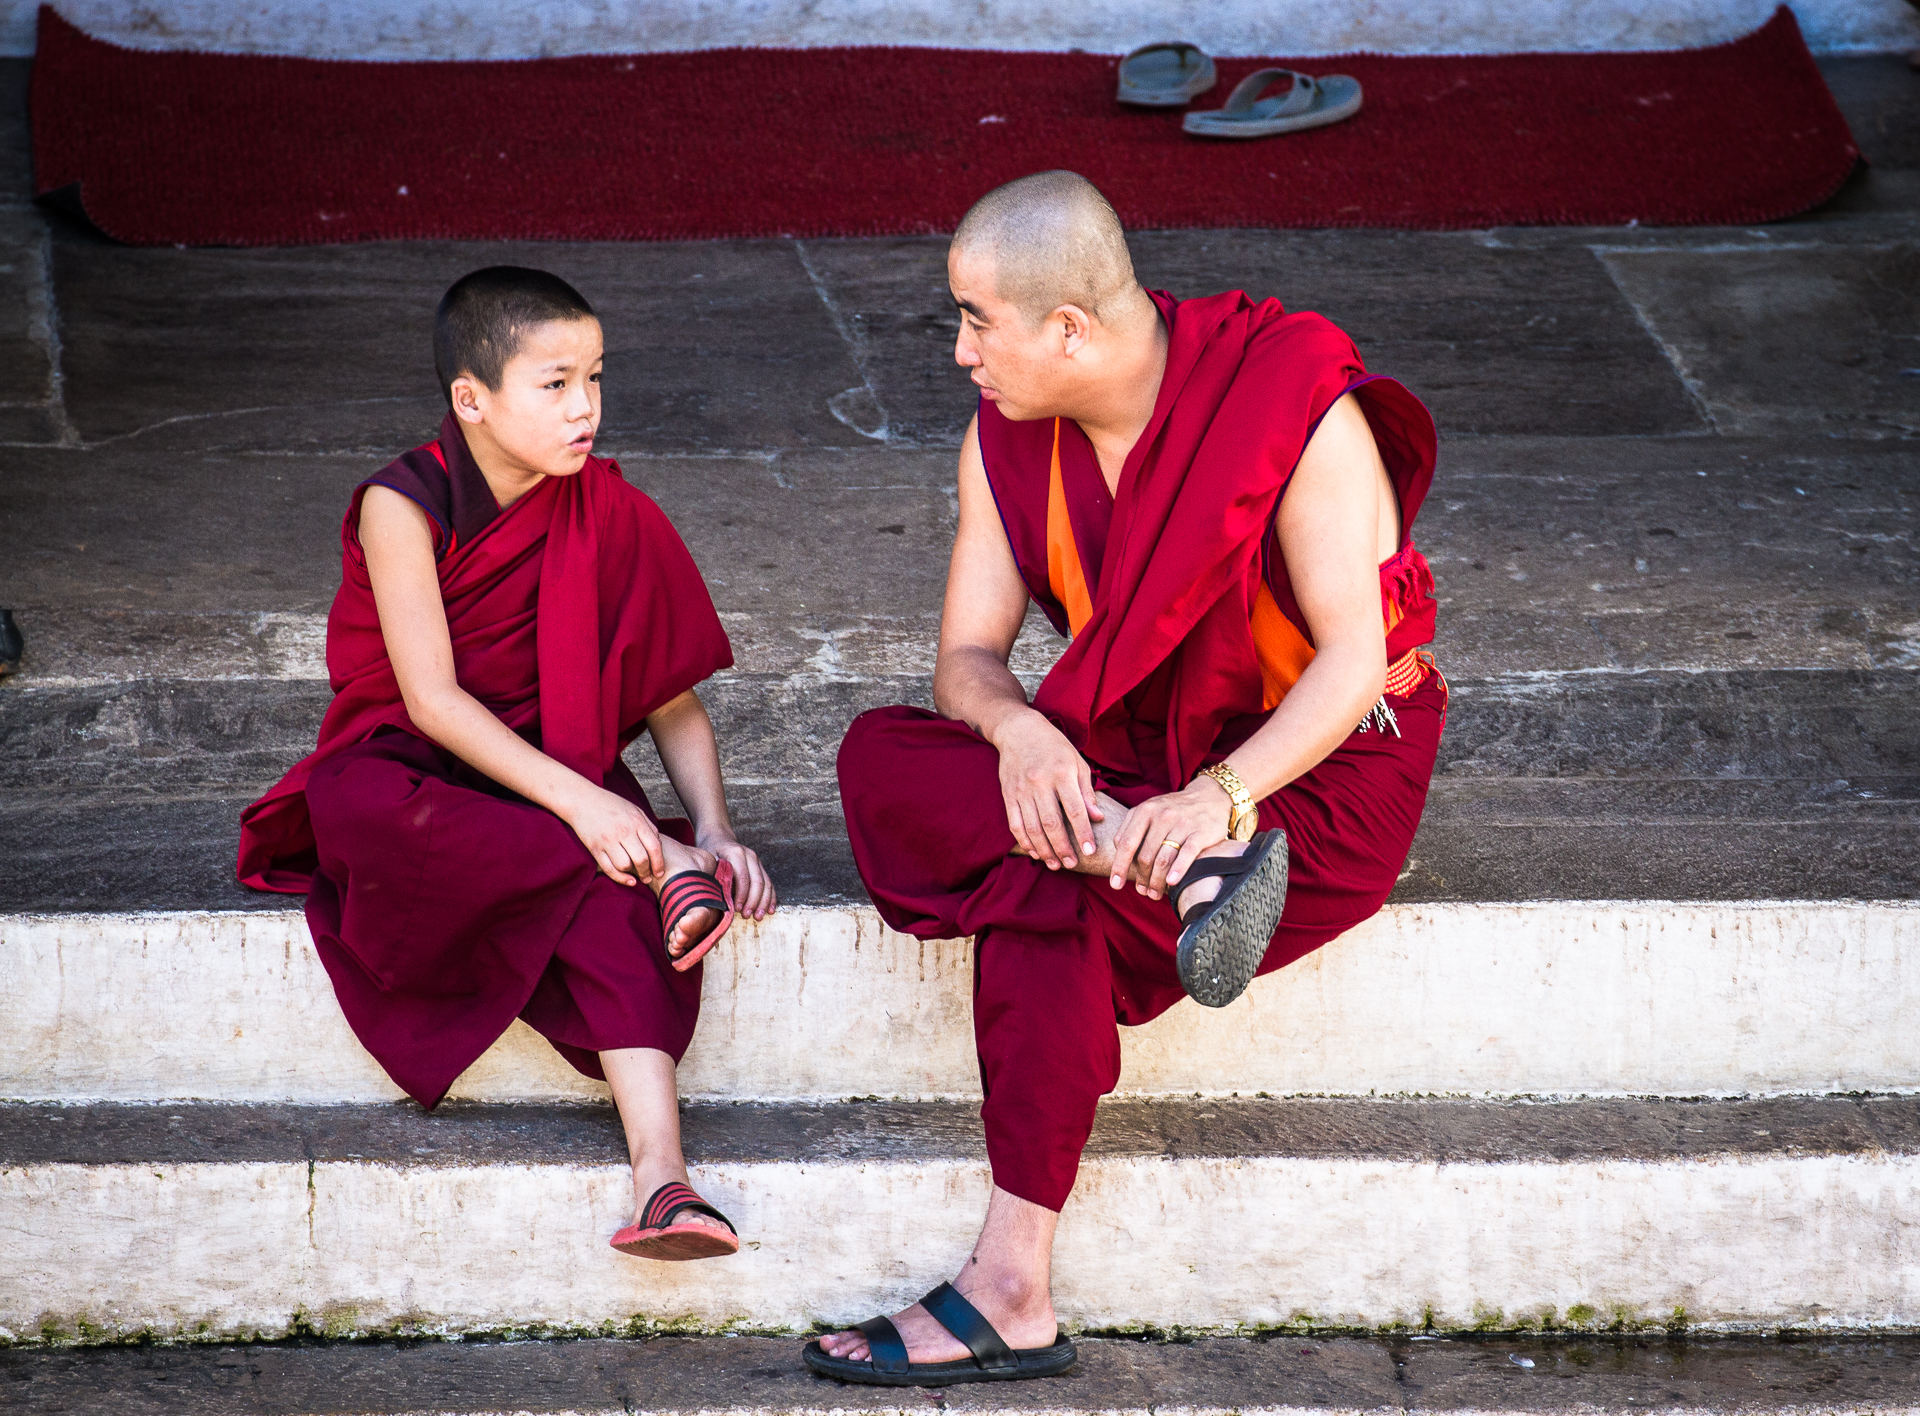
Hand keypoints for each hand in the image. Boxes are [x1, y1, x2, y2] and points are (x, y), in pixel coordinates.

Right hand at [563, 786, 665, 886]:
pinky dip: (620, 878)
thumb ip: (648, 826)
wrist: (582, 800)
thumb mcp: (634, 810)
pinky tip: (628, 880)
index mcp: (636, 821)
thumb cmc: (611, 805)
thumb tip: (659, 845)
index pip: (654, 847)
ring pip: (625, 865)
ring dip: (633, 874)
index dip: (659, 863)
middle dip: (647, 872)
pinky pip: (609, 868)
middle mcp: (623, 831)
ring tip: (637, 876)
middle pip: (641, 859)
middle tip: (648, 877)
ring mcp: (608, 840)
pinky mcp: (595, 848)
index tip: (659, 873)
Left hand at [701, 834, 777, 920]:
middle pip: (757, 881)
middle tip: (748, 916)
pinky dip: (770, 897)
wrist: (718, 838)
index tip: (737, 909)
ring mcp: (757, 861)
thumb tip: (721, 901)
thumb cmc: (710, 853)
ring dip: (764, 902)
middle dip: (754, 901)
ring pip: (766, 883)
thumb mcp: (708, 862)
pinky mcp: (761, 867)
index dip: (742, 895)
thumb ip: (716, 877)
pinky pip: (769, 883)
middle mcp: (750, 855)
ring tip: (759, 916)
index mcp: (736, 853)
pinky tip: (770, 910)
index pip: (742, 877)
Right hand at [988, 708, 1103, 869]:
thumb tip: (1097, 818)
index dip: (1083, 833)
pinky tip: (1034, 852)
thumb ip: (1087, 791)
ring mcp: (1022, 790)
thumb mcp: (1076, 762)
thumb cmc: (1054, 746)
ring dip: (1044, 850)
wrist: (1018, 730)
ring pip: (1032, 828)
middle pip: (1052, 823)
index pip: (1075, 810)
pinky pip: (1015, 824)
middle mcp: (1040, 782)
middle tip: (1072, 864)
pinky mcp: (1008, 794)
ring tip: (1055, 864)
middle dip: (1063, 848)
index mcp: (1062, 773)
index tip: (1090, 851)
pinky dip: (1024, 841)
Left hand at [1108, 777, 1232, 899]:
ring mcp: (1182, 823)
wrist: (1210, 797)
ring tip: (1154, 894)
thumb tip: (1120, 860)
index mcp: (1145, 810)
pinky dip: (1178, 870)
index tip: (1116, 884)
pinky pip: (1187, 854)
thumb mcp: (1150, 811)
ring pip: (1163, 858)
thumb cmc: (1173, 810)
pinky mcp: (1201, 832)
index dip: (1119, 866)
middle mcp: (1162, 815)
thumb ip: (1131, 829)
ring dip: (1156, 881)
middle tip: (1142, 892)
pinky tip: (1171, 883)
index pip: (1126, 842)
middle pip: (1145, 855)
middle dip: (1141, 878)